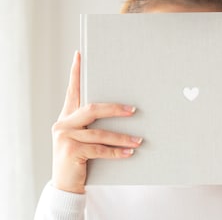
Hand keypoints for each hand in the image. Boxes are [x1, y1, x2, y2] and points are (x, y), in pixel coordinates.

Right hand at [51, 51, 142, 193]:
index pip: (72, 91)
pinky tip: (129, 153)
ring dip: (122, 137)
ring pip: (100, 132)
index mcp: (67, 117)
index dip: (75, 72)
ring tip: (139, 140)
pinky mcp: (71, 151)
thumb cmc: (78, 157)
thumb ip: (92, 125)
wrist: (64, 185)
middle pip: (92, 109)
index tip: (79, 55)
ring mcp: (65, 137)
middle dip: (115, 108)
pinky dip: (116, 152)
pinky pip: (100, 149)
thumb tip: (121, 111)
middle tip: (133, 110)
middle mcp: (63, 123)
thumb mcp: (82, 138)